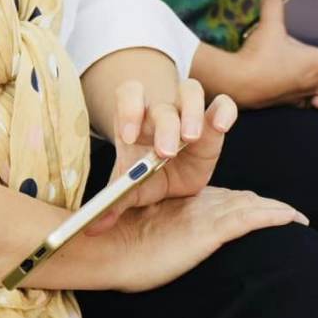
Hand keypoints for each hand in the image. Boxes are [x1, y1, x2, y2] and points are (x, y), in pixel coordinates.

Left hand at [86, 84, 234, 236]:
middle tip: (165, 152)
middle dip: (164, 127)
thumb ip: (114, 202)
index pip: (128, 95)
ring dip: (191, 111)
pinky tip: (221, 126)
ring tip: (191, 138)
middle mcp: (159, 111)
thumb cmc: (143, 175)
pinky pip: (222, 105)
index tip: (127, 137)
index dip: (128, 109)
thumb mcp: (130, 189)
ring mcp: (187, 114)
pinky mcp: (212, 125)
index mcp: (133, 119)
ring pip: (190, 91)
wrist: (167, 175)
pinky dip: (224, 110)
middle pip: (161, 105)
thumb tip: (92, 225)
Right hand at [105, 185, 307, 293]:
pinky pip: (250, 219)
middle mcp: (197, 204)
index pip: (223, 199)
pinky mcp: (208, 230)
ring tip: (296, 217)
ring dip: (276, 209)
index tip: (261, 207)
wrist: (108, 249)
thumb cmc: (120, 249)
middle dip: (264, 204)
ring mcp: (204, 215)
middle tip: (287, 214)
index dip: (245, 202)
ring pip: (250, 205)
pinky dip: (273, 216)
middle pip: (241, 199)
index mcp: (183, 203)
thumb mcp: (148, 235)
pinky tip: (292, 219)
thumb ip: (164, 232)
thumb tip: (165, 244)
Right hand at [230, 0, 317, 109]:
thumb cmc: (258, 58)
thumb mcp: (268, 29)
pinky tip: (309, 88)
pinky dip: (315, 93)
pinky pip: (311, 99)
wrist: (236, 86)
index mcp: (317, 63)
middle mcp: (316, 81)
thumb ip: (273, 7)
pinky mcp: (290, 102)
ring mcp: (304, 95)